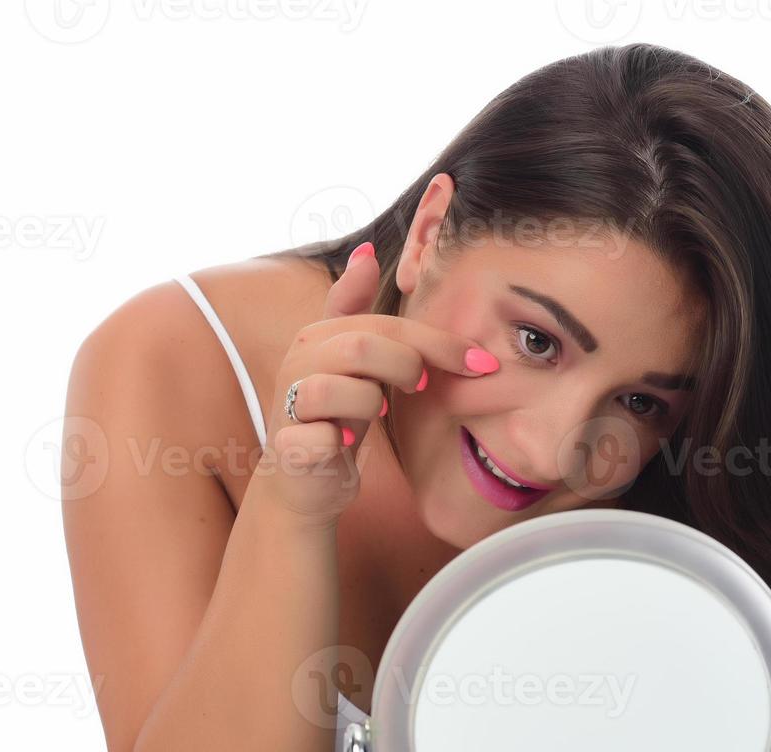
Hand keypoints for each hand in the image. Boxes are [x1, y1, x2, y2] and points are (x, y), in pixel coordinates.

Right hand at [256, 241, 500, 524]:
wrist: (305, 481)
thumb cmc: (339, 417)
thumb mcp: (355, 361)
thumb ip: (359, 309)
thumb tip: (367, 250)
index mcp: (320, 336)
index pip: (386, 324)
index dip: (438, 341)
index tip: (483, 363)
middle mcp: (298, 363)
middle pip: (361, 347)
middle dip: (404, 366)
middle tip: (419, 386)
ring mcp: (288, 405)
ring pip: (332, 388)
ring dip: (365, 404)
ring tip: (371, 415)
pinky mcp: (286, 448)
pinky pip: (315, 438)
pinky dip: (334, 442)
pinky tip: (342, 444)